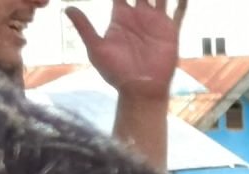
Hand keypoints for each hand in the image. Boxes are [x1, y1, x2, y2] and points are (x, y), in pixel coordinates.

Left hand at [69, 0, 184, 100]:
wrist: (140, 90)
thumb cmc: (116, 72)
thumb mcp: (96, 48)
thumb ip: (84, 27)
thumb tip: (66, 8)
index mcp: (121, 16)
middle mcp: (139, 15)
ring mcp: (156, 22)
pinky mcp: (171, 32)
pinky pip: (179, 12)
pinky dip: (182, 2)